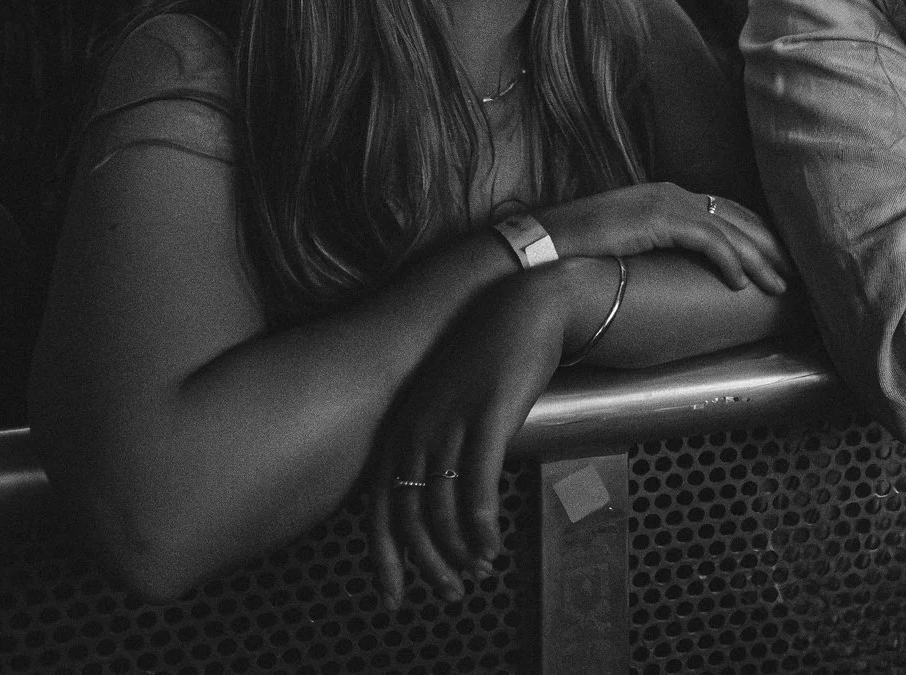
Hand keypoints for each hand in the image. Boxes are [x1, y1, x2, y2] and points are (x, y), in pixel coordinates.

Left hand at [365, 264, 581, 604]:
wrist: (526, 307)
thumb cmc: (490, 358)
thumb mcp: (447, 403)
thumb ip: (434, 444)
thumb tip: (435, 497)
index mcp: (401, 428)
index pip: (379, 508)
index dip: (383, 558)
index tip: (393, 597)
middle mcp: (417, 428)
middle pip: (408, 516)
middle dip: (427, 564)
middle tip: (451, 592)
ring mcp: (451, 422)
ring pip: (441, 507)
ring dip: (459, 549)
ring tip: (480, 570)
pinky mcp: (489, 416)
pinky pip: (476, 482)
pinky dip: (480, 523)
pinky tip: (489, 544)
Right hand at [539, 184, 788, 293]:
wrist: (546, 242)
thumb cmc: (584, 247)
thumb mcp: (632, 240)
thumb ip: (661, 242)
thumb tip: (685, 266)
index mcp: (668, 194)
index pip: (727, 209)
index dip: (756, 232)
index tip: (779, 255)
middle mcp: (672, 192)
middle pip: (737, 216)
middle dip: (769, 244)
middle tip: (795, 271)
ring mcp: (665, 203)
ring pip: (728, 230)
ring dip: (758, 259)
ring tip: (778, 284)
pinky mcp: (657, 220)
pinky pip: (706, 240)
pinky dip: (728, 260)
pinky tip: (741, 283)